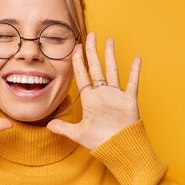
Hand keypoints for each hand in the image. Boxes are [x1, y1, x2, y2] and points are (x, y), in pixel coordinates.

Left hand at [47, 32, 140, 149]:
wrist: (118, 150)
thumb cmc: (100, 142)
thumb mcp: (78, 134)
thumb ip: (64, 128)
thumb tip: (48, 125)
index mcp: (90, 99)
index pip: (82, 76)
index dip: (78, 62)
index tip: (75, 47)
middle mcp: (102, 94)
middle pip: (96, 68)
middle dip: (92, 51)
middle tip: (90, 35)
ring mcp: (116, 96)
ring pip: (112, 71)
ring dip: (110, 56)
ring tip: (109, 40)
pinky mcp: (128, 101)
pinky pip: (132, 83)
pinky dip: (135, 71)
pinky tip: (136, 59)